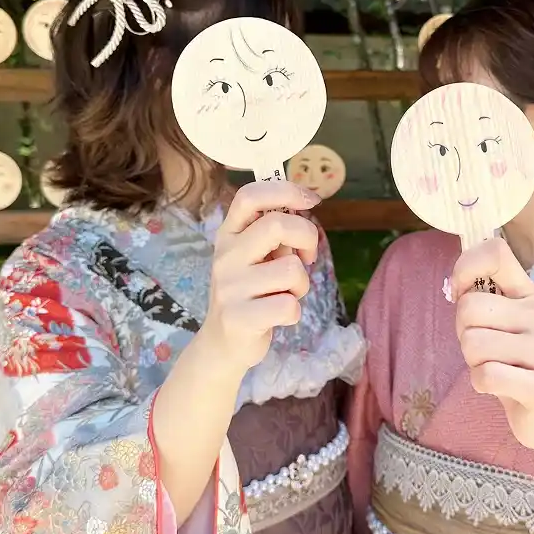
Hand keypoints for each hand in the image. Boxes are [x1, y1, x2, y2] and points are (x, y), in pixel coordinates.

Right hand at [202, 180, 320, 377]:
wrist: (223, 343)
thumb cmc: (249, 292)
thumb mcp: (253, 255)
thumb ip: (273, 231)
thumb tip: (305, 200)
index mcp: (228, 234)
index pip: (250, 196)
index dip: (285, 190)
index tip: (310, 200)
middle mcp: (225, 256)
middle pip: (277, 224)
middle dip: (307, 237)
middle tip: (306, 257)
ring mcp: (230, 287)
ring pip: (291, 270)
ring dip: (301, 284)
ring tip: (286, 293)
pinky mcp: (239, 318)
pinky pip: (289, 305)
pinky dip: (294, 312)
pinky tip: (278, 315)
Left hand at [451, 238, 533, 456]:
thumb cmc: (513, 363)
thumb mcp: (500, 324)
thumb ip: (480, 298)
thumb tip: (454, 284)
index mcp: (529, 294)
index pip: (496, 252)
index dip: (465, 267)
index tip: (459, 292)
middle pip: (470, 307)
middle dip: (463, 332)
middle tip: (481, 348)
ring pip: (473, 343)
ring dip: (472, 361)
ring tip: (493, 367)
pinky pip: (486, 376)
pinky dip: (480, 384)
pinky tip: (497, 386)